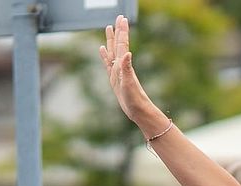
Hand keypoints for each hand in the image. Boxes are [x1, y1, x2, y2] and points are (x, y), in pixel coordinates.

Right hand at [99, 15, 162, 129]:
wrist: (138, 112)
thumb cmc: (135, 99)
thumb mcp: (129, 83)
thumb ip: (127, 68)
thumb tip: (127, 53)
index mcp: (124, 65)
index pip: (122, 44)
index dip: (122, 31)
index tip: (122, 18)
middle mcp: (121, 66)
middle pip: (118, 44)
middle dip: (118, 31)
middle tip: (118, 18)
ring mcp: (117, 71)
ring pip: (112, 51)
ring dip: (110, 40)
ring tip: (109, 28)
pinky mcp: (114, 78)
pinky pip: (107, 63)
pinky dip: (104, 55)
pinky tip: (102, 49)